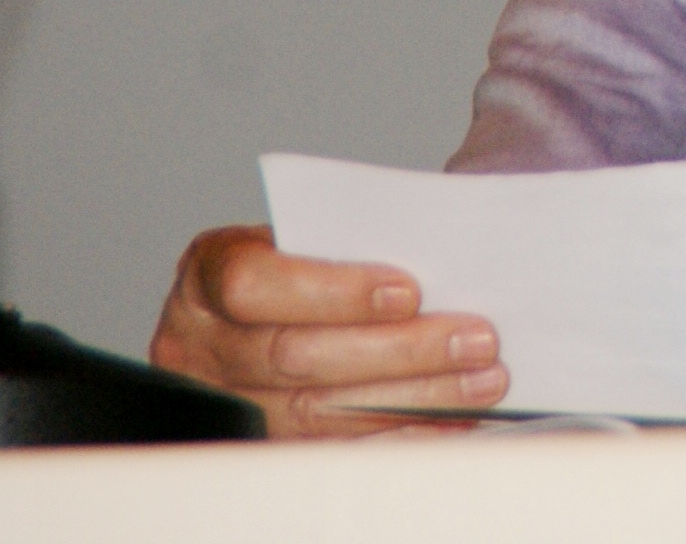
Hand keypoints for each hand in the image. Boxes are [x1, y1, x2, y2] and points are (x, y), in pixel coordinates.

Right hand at [149, 225, 507, 438]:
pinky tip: (452, 420)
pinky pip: (334, 451)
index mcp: (207, 278)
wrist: (261, 309)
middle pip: (298, 357)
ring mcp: (228, 405)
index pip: (254, 285)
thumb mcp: (305, 233)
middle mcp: (202, 348)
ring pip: (320, 412)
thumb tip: (443, 261)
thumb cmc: (295, 261)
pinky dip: (400, 435)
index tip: (409, 290)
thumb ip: (350, 243)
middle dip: (400, 350)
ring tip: (482, 378)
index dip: (332, 290)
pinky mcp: (264, 445)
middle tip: (477, 338)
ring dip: (415, 396)